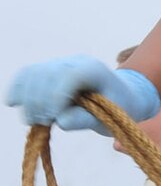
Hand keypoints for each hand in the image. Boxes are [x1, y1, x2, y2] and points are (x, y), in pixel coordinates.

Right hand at [7, 58, 158, 133]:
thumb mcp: (111, 119)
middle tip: (39, 123)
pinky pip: (28, 74)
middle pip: (47, 74)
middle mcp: (75, 61)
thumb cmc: (119, 110)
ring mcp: (60, 63)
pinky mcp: (49, 70)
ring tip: (31, 120)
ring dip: (27, 97)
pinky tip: (12, 103)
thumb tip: (61, 121)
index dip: (57, 96)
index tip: (52, 118)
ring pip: (34, 73)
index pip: (70, 76)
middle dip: (40, 100)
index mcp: (95, 69)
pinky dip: (19, 88)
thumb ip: (87, 119)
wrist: (122, 95)